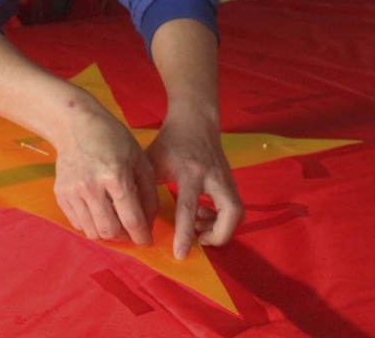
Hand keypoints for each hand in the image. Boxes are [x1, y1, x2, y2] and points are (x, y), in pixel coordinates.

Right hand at [53, 100, 158, 245]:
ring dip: (106, 232)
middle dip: (124, 237)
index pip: (131, 220)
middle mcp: (91, 187)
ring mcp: (73, 191)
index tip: (147, 241)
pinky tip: (98, 210)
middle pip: (110, 231)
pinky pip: (77, 223)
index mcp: (116, 177)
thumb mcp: (140, 160)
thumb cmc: (113, 139)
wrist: (76, 124)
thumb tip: (149, 223)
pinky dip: (90, 223)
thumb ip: (148, 193)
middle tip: (130, 231)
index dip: (142, 236)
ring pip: (92, 231)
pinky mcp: (61, 194)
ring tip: (114, 220)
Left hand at [147, 112, 242, 258]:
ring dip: (220, 227)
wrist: (196, 119)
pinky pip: (233, 208)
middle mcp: (214, 176)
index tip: (180, 254)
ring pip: (237, 214)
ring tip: (198, 227)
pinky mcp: (231, 182)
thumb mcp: (153, 160)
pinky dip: (221, 219)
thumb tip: (137, 217)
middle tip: (199, 240)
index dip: (185, 233)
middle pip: (231, 214)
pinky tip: (202, 215)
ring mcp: (227, 179)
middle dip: (219, 235)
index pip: (188, 207)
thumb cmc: (171, 141)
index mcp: (191, 171)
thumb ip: (145, 187)